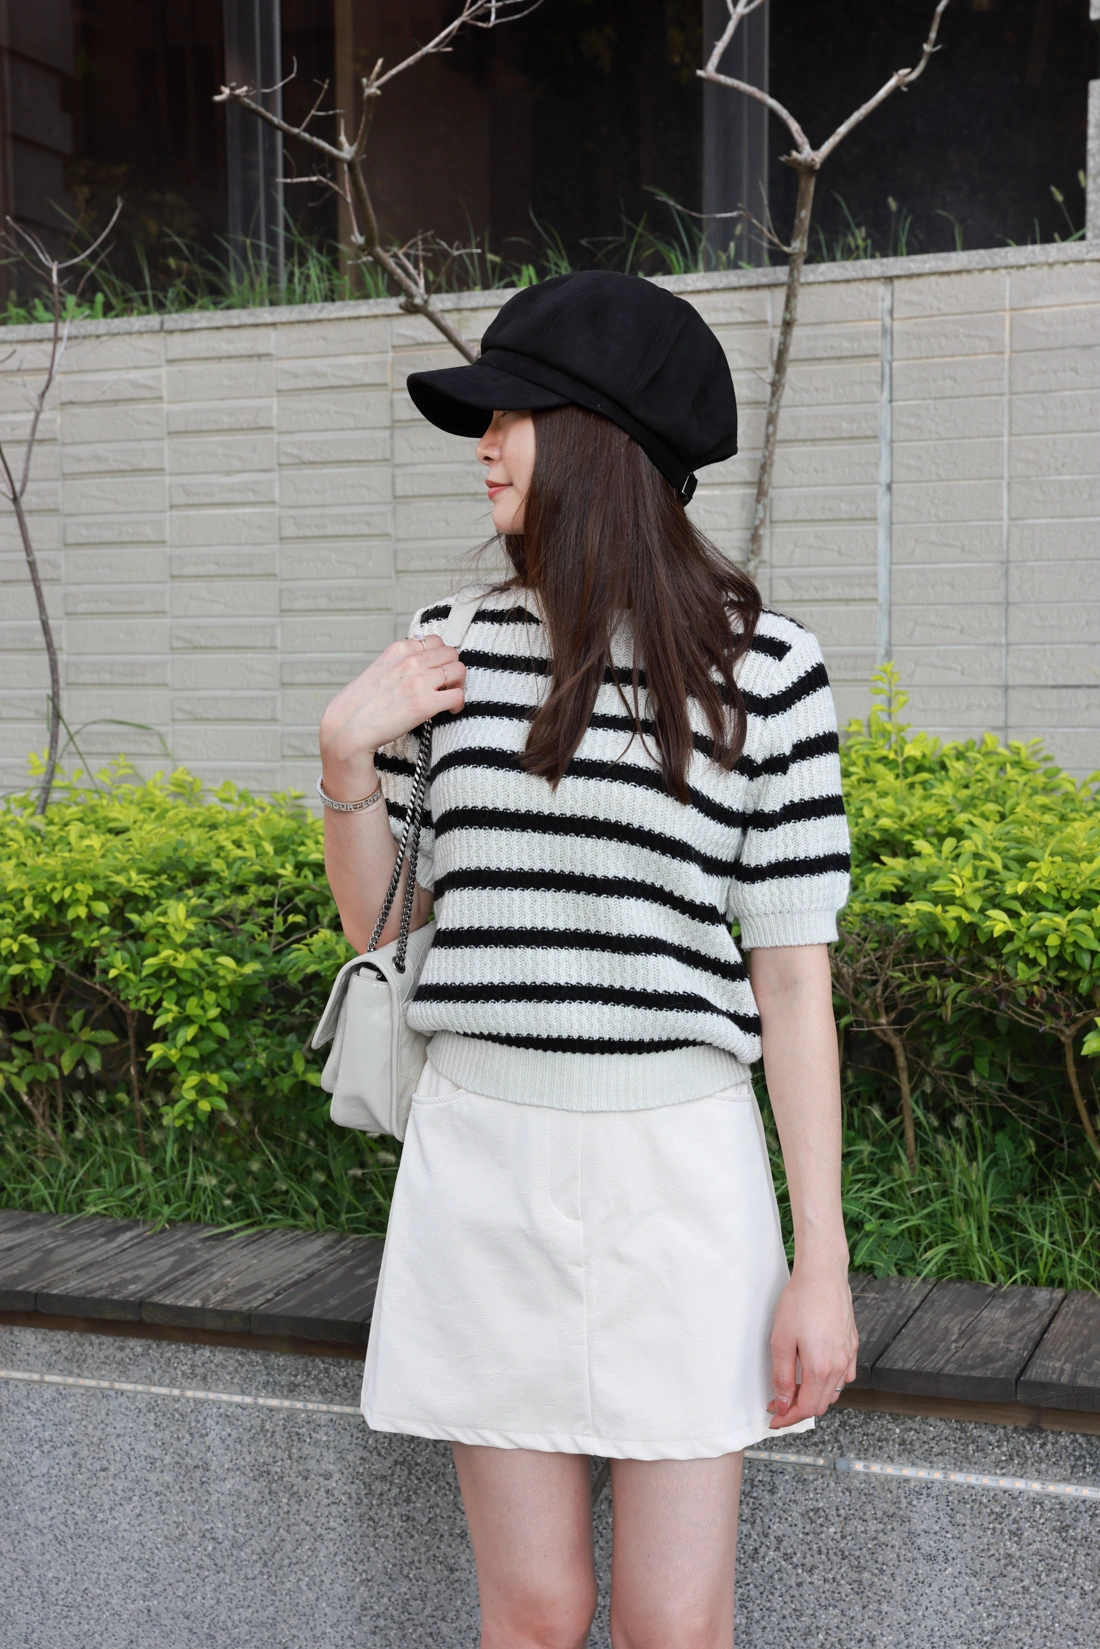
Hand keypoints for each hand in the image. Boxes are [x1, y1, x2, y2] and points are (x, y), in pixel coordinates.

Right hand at [319, 633, 465, 794]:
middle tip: (446, 686)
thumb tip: (419, 650)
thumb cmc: (360, 704)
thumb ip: (399, 659)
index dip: (441, 657)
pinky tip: (449, 711)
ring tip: (449, 698)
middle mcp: (410, 661)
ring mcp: (419, 681)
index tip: (437, 670)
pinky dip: (458, 704)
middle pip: (452, 654)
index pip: (436, 641)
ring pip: (459, 671)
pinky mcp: (425, 704)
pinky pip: (457, 695)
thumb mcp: (378, 668)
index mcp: (398, 649)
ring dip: (458, 685)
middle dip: (452, 670)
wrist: (347, 728)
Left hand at [767, 1262, 857, 1428]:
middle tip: (779, 1404)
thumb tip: (782, 1404)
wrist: (823, 1274)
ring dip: (815, 1397)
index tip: (774, 1419)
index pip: (806, 1408)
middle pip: (821, 1405)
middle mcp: (840, 1366)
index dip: (788, 1418)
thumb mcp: (781, 1341)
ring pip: (834, 1391)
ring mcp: (849, 1355)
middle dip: (799, 1410)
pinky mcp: (853, 1344)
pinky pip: (845, 1375)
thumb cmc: (799, 1302)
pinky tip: (817, 1372)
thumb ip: (783, 1377)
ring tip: (795, 1389)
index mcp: (821, 1369)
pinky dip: (830, 1382)